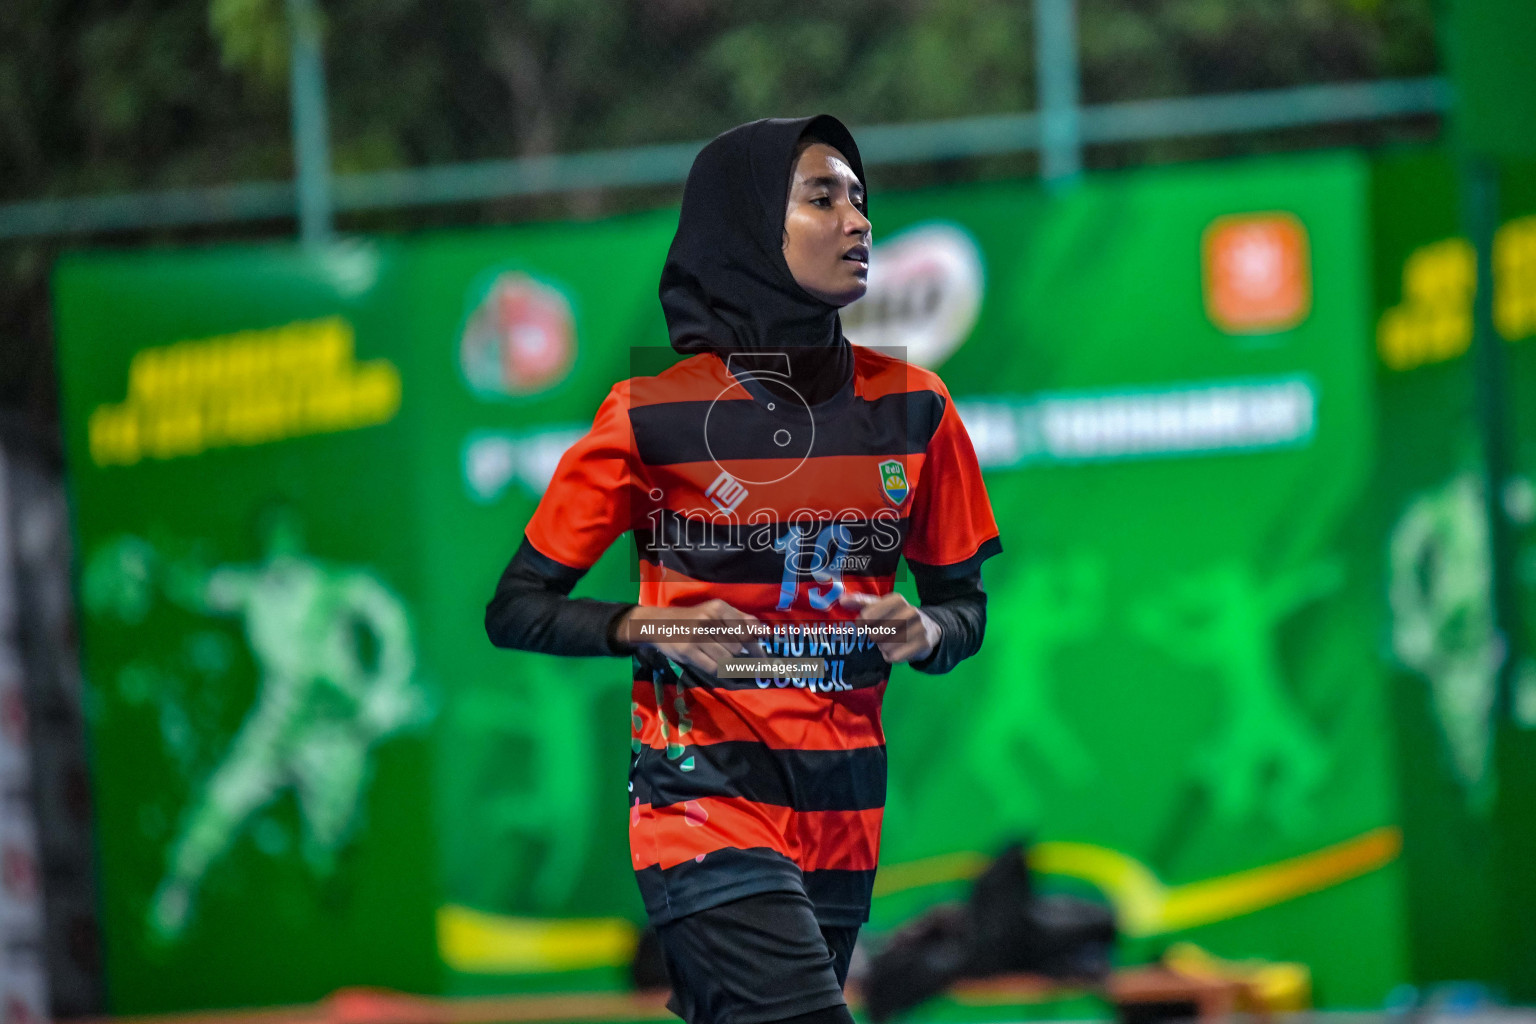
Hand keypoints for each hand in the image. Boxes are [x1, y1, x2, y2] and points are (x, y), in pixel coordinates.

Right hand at [619, 599, 768, 674]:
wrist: (658, 624)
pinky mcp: (688, 651)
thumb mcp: (715, 611)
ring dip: (728, 663)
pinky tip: (714, 665)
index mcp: (718, 607)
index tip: (765, 658)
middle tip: (738, 659)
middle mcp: (708, 619)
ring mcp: (698, 636)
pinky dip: (718, 670)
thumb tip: (765, 631)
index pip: (747, 630)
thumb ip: (740, 618)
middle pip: (738, 646)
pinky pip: (713, 667)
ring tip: (720, 658)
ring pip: (727, 658)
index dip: (757, 646)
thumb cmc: (692, 618)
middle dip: (740, 655)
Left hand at [837, 590, 941, 664]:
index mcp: (896, 599)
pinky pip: (896, 657)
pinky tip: (899, 650)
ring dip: (884, 648)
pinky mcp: (923, 644)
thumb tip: (842, 600)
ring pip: (885, 647)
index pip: (867, 617)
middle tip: (883, 634)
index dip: (863, 624)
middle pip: (875, 634)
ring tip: (892, 641)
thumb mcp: (880, 606)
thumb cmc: (897, 616)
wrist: (929, 629)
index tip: (868, 624)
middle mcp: (910, 611)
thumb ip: (860, 602)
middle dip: (876, 637)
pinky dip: (893, 657)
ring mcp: (919, 627)